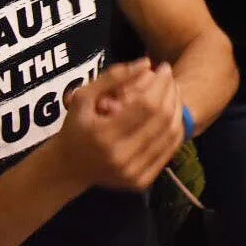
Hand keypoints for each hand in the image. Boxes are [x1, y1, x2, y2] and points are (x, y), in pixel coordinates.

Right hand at [55, 60, 184, 191]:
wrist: (68, 168)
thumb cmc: (76, 127)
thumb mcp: (83, 98)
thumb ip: (113, 77)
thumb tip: (147, 63)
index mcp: (103, 135)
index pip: (145, 104)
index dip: (160, 83)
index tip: (163, 67)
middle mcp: (119, 157)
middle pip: (161, 118)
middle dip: (171, 91)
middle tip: (170, 76)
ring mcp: (132, 173)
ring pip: (170, 133)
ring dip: (177, 107)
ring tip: (173, 90)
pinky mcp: (141, 182)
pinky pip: (169, 150)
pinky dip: (175, 127)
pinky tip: (172, 111)